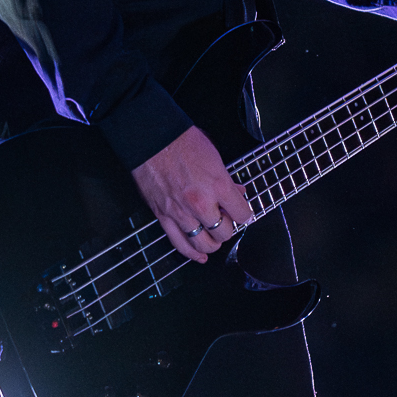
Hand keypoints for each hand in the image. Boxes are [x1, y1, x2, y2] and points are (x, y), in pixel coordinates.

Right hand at [133, 125, 253, 263]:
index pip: (243, 214)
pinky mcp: (164, 217)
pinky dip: (192, 254)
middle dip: (228, 229)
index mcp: (218, 185)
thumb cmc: (181, 141)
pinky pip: (180, 244)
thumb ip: (227, 180)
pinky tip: (200, 256)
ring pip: (204, 244)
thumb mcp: (214, 157)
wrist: (152, 139)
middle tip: (225, 222)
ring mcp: (181, 213)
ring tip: (214, 239)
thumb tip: (238, 193)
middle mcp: (201, 203)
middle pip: (225, 233)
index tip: (242, 214)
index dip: (245, 215)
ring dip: (213, 244)